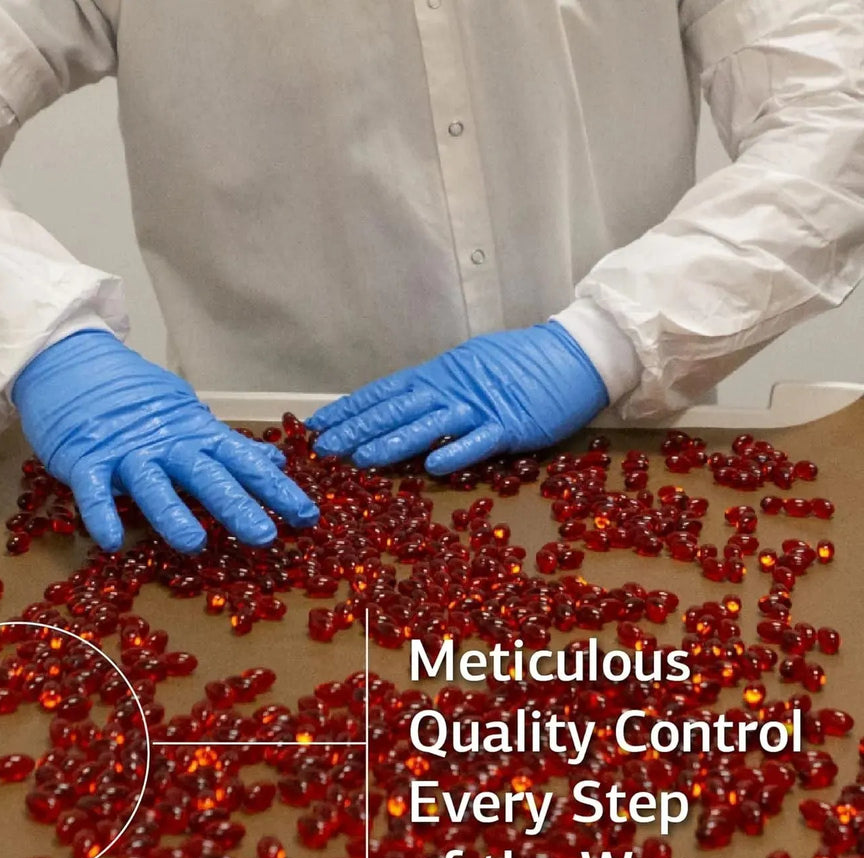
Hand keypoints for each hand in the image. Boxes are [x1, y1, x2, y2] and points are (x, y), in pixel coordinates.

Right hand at [12, 330, 318, 551]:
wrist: (72, 361)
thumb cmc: (135, 398)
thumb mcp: (189, 418)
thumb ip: (229, 446)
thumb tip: (273, 461)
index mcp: (196, 436)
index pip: (244, 464)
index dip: (276, 489)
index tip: (308, 515)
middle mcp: (167, 444)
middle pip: (206, 475)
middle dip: (237, 505)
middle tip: (265, 535)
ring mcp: (126, 451)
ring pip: (152, 483)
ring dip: (172, 513)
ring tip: (193, 543)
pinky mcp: (85, 458)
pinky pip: (93, 488)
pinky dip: (100, 512)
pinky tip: (110, 540)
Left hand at [307, 320, 607, 473]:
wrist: (573, 354)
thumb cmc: (521, 363)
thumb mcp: (470, 367)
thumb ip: (437, 388)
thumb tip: (404, 405)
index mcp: (440, 375)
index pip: (385, 392)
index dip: (351, 409)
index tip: (319, 425)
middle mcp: (452, 389)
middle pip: (397, 409)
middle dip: (358, 428)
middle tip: (325, 448)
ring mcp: (480, 408)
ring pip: (429, 425)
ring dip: (394, 443)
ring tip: (362, 459)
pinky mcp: (511, 426)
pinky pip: (479, 441)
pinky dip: (455, 453)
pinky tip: (430, 468)